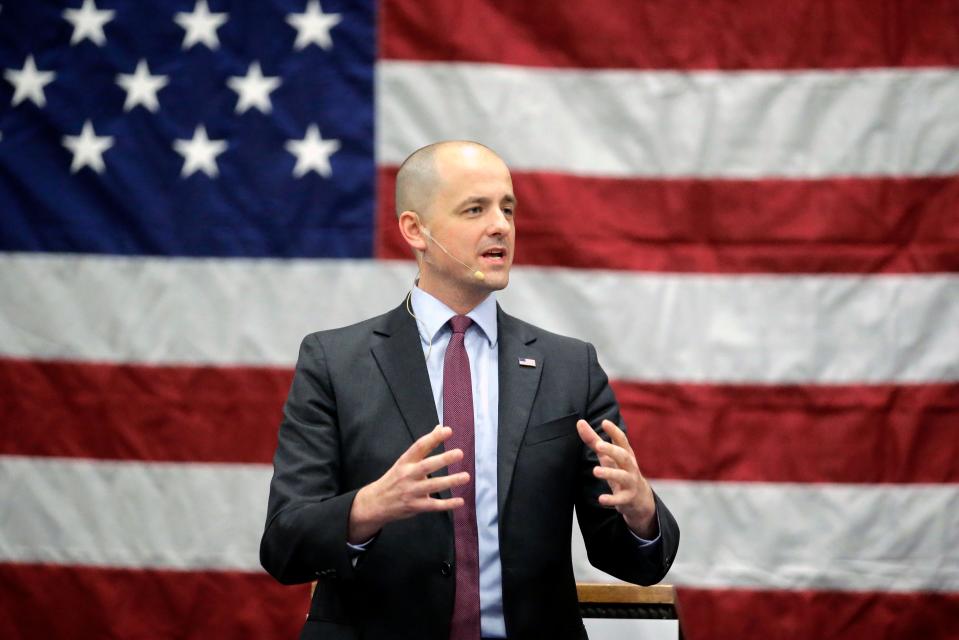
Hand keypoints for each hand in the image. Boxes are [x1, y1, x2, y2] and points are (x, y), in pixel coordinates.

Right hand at [348, 425, 468, 542]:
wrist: (376, 503)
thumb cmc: (394, 478)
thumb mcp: (404, 461)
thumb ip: (423, 447)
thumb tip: (439, 427)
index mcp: (405, 461)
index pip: (419, 446)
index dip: (433, 438)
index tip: (447, 430)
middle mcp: (408, 475)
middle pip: (427, 466)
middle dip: (443, 459)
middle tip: (459, 453)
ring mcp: (411, 491)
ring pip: (433, 486)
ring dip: (450, 481)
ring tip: (465, 476)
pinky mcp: (415, 506)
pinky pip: (433, 505)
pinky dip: (447, 504)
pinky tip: (460, 501)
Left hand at [576, 419, 657, 538]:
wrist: (640, 498)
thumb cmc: (620, 471)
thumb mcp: (608, 456)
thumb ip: (594, 440)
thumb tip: (580, 422)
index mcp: (626, 454)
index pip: (622, 440)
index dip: (614, 431)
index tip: (605, 422)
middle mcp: (630, 467)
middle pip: (624, 456)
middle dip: (612, 450)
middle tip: (598, 445)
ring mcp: (630, 483)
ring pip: (622, 477)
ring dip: (610, 473)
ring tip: (595, 471)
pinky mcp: (628, 498)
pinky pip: (620, 499)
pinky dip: (612, 499)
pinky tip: (601, 499)